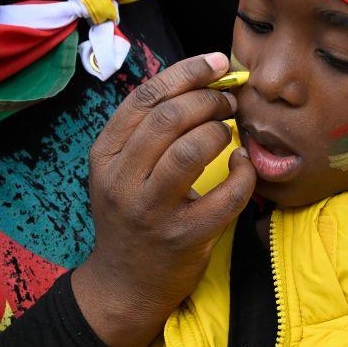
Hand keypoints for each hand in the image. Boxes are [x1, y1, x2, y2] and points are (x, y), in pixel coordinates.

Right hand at [71, 53, 255, 346]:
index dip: (186, 73)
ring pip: (190, 150)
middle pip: (168, 119)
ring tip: (230, 129)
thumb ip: (145, 130)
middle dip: (208, 100)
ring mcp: (151, 211)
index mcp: (104, 155)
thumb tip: (195, 81)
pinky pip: (225, 196)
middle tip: (228, 101)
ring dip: (219, 130)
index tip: (217, 64)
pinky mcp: (183, 238)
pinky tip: (242, 165)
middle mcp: (121, 181)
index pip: (145, 99)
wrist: (124, 283)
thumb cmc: (130, 215)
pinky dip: (242, 173)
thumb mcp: (119, 169)